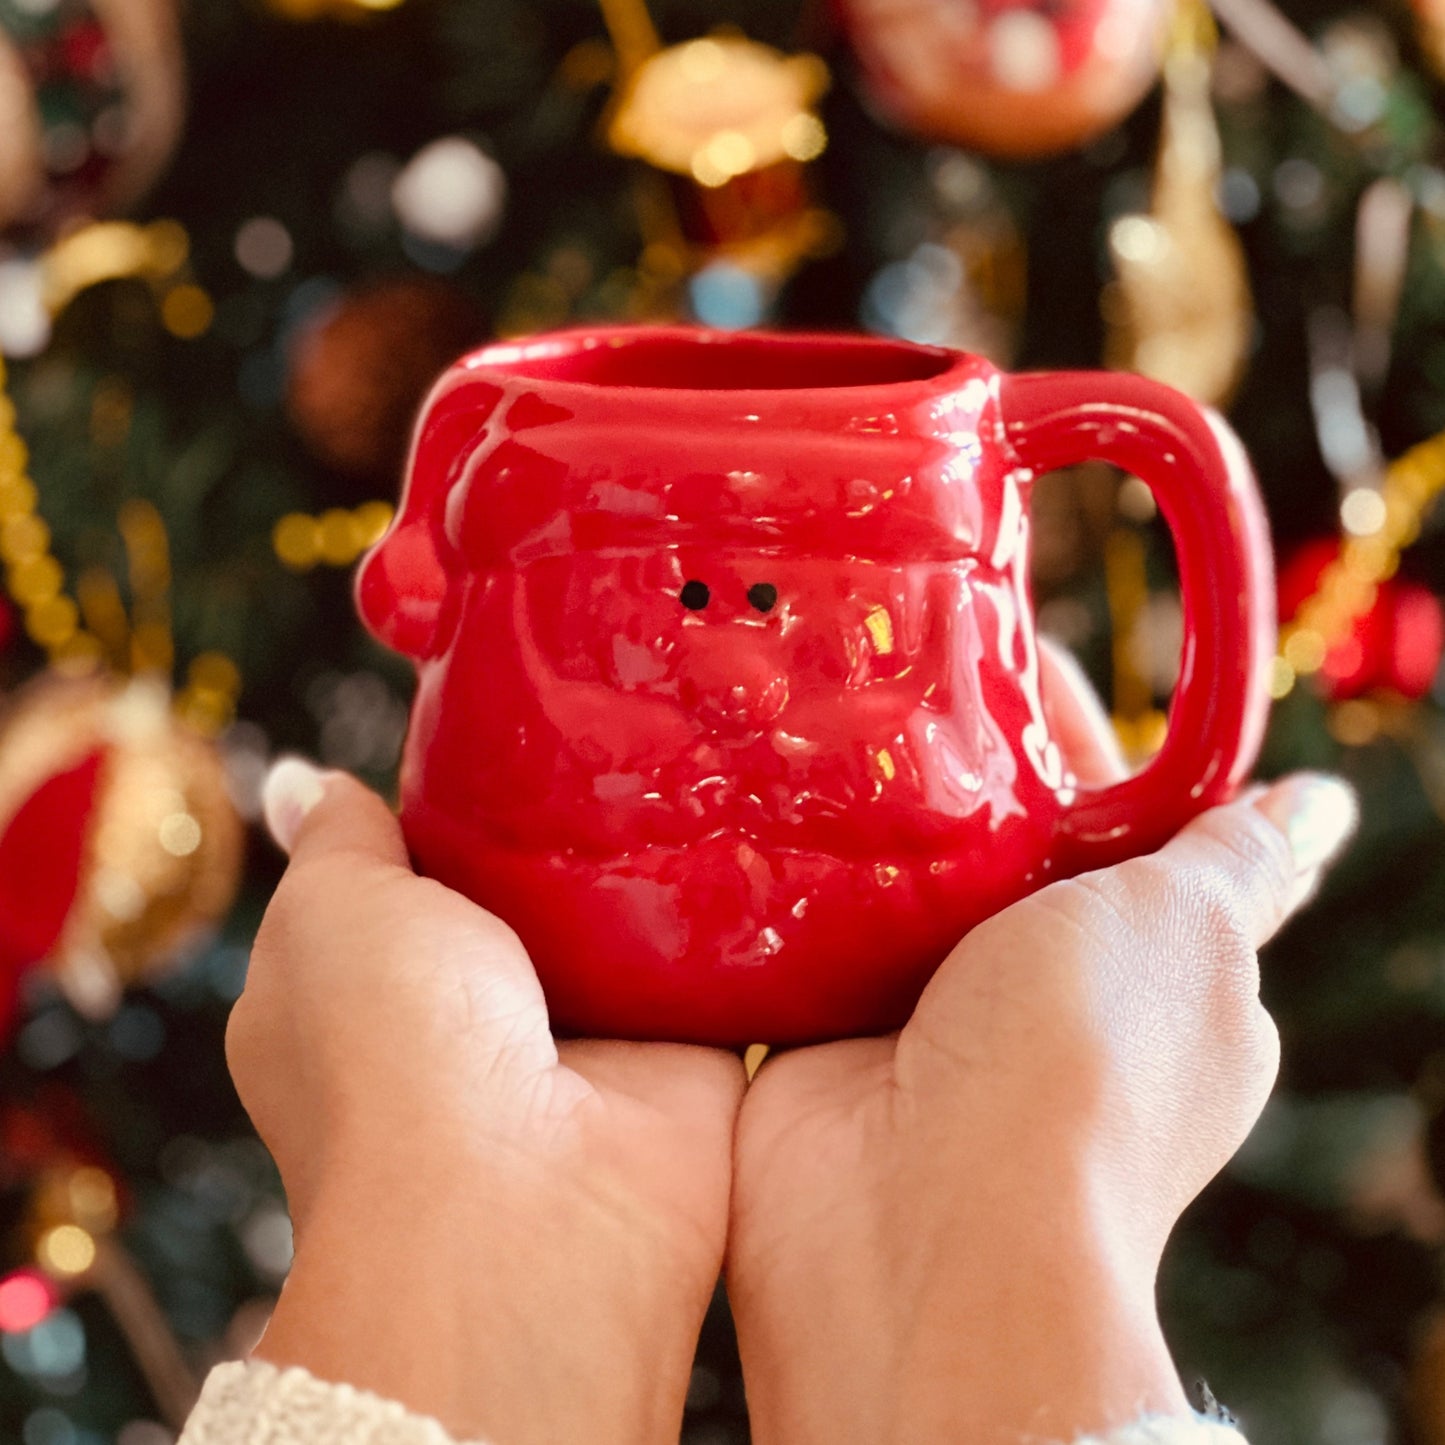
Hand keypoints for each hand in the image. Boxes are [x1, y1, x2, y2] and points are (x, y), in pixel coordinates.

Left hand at [227, 762, 744, 1444]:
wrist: (524, 1207)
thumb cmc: (393, 1048)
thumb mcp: (333, 910)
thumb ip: (340, 838)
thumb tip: (293, 778)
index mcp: (378, 986)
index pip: (425, 866)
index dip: (459, 795)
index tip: (516, 712)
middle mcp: (481, 1015)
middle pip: (538, 884)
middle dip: (576, 817)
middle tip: (630, 713)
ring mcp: (589, 1038)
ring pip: (632, 916)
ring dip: (661, 855)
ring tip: (708, 744)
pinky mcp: (686, 1055)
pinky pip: (718, 960)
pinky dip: (736, 909)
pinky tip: (764, 820)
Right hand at [728, 649, 1356, 1444]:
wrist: (924, 1222)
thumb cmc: (1084, 1069)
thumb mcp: (1186, 925)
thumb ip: (1239, 856)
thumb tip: (1325, 807)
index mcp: (1153, 969)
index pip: (1120, 821)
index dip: (1075, 737)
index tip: (1019, 655)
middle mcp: (1043, 994)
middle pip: (1000, 841)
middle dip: (960, 764)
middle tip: (899, 670)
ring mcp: (931, 1015)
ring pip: (902, 879)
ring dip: (870, 815)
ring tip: (822, 712)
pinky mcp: (833, 1030)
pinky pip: (815, 928)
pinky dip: (798, 877)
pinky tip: (768, 804)